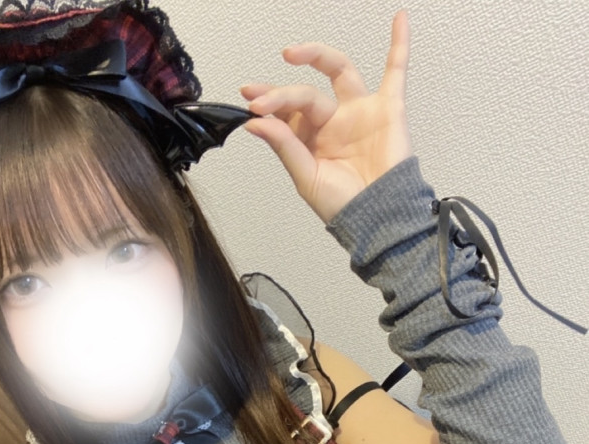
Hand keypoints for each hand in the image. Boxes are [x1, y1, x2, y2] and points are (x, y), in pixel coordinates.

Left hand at [240, 9, 412, 223]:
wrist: (379, 217)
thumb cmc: (344, 205)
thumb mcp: (306, 177)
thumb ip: (284, 146)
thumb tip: (255, 122)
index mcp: (311, 139)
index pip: (287, 112)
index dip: (269, 103)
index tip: (250, 101)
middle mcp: (333, 121)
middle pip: (305, 95)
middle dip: (282, 94)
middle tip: (261, 98)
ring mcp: (359, 111)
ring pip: (338, 71)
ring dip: (317, 55)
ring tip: (293, 51)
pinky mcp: (388, 109)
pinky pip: (396, 71)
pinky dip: (399, 45)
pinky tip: (398, 20)